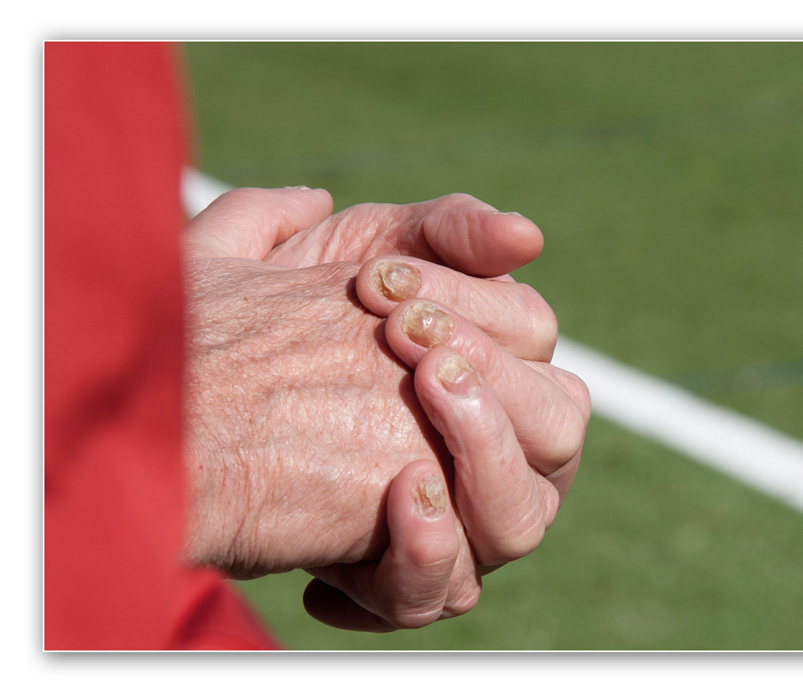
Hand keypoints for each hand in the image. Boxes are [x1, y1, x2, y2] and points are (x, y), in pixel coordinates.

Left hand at [182, 187, 588, 629]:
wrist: (205, 388)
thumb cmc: (293, 306)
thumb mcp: (365, 244)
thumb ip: (448, 228)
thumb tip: (527, 237)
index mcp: (497, 362)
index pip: (536, 338)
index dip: (476, 311)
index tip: (385, 287)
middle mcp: (494, 442)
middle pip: (556, 429)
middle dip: (487, 387)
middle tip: (410, 348)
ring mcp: (457, 513)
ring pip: (522, 518)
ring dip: (479, 465)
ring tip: (414, 426)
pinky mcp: (403, 571)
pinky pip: (450, 589)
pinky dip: (430, 553)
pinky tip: (389, 506)